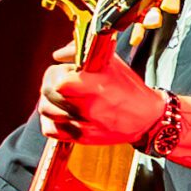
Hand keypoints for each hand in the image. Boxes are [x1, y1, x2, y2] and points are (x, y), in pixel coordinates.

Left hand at [37, 41, 163, 144]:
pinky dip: (50, 121)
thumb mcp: (110, 61)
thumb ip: (80, 52)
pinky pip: (50, 130)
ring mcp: (84, 124)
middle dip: (49, 83)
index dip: (57, 74)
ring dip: (49, 101)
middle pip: (47, 92)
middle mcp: (89, 106)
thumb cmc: (128, 88)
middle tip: (59, 82)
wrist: (145, 118)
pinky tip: (61, 114)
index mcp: (96, 85)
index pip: (59, 82)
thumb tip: (58, 55)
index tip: (64, 72)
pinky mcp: (81, 138)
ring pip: (45, 110)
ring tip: (60, 98)